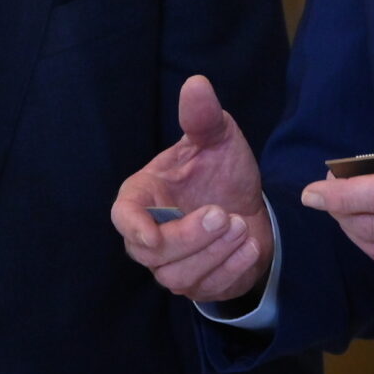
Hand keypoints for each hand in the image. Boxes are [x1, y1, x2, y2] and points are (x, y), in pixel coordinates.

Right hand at [113, 75, 274, 304]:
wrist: (247, 205)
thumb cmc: (220, 170)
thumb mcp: (217, 138)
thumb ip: (202, 117)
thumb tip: (197, 85)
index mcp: (142, 197)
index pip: (124, 216)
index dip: (133, 226)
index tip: (151, 234)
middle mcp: (149, 235)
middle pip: (152, 252)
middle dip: (190, 237)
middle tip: (222, 214)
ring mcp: (170, 265)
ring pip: (177, 276)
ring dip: (213, 254)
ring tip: (238, 225)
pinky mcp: (197, 285)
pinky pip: (206, 289)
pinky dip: (231, 268)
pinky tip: (249, 244)